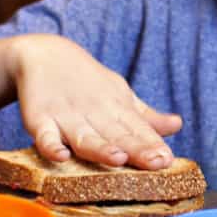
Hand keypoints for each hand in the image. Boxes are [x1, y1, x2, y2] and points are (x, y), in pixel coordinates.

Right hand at [8, 35, 183, 168]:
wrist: (43, 54)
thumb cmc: (88, 84)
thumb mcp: (119, 96)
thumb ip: (145, 117)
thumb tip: (177, 125)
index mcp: (117, 108)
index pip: (138, 128)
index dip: (153, 144)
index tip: (168, 160)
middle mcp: (95, 113)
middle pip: (118, 135)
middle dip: (138, 149)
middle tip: (157, 162)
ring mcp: (66, 117)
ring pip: (85, 137)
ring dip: (100, 148)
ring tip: (118, 158)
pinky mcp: (39, 119)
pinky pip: (44, 135)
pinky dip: (50, 145)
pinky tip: (60, 156)